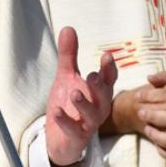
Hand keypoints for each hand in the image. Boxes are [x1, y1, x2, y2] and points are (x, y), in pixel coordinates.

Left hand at [44, 26, 117, 166]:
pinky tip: (56, 110)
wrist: (60, 139)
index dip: (109, 69)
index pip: (108, 79)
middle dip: (100, 86)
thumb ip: (69, 56)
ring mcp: (88, 124)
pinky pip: (73, 130)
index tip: (106, 56)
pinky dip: (65, 121)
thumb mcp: (66, 77)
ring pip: (91, 115)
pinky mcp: (76, 137)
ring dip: (84, 104)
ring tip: (74, 93)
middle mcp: (98, 108)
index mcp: (99, 92)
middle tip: (93, 76)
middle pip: (104, 97)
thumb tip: (68, 28)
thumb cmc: (69, 105)